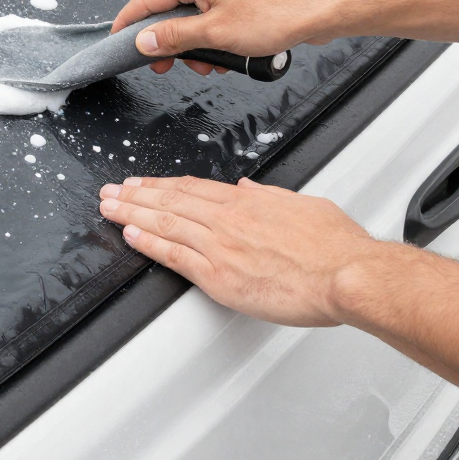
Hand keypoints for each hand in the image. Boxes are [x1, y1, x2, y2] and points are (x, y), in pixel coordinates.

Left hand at [100, 174, 458, 410]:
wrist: (350, 275)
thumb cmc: (337, 247)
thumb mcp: (303, 205)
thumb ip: (270, 196)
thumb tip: (248, 187)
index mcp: (248, 202)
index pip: (192, 188)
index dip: (162, 185)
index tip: (142, 183)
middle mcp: (228, 220)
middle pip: (170, 200)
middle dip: (135, 194)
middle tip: (110, 191)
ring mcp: (221, 247)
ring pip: (165, 222)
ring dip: (131, 212)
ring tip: (108, 207)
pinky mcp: (220, 276)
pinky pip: (174, 256)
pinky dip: (148, 242)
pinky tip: (129, 234)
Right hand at [110, 0, 344, 74]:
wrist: (324, 6)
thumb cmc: (278, 13)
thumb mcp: (215, 34)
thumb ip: (173, 37)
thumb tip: (143, 40)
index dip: (129, 24)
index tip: (119, 41)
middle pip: (171, 7)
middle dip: (172, 41)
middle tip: (171, 67)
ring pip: (195, 11)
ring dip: (197, 40)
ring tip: (212, 64)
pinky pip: (215, 7)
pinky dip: (214, 30)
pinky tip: (227, 51)